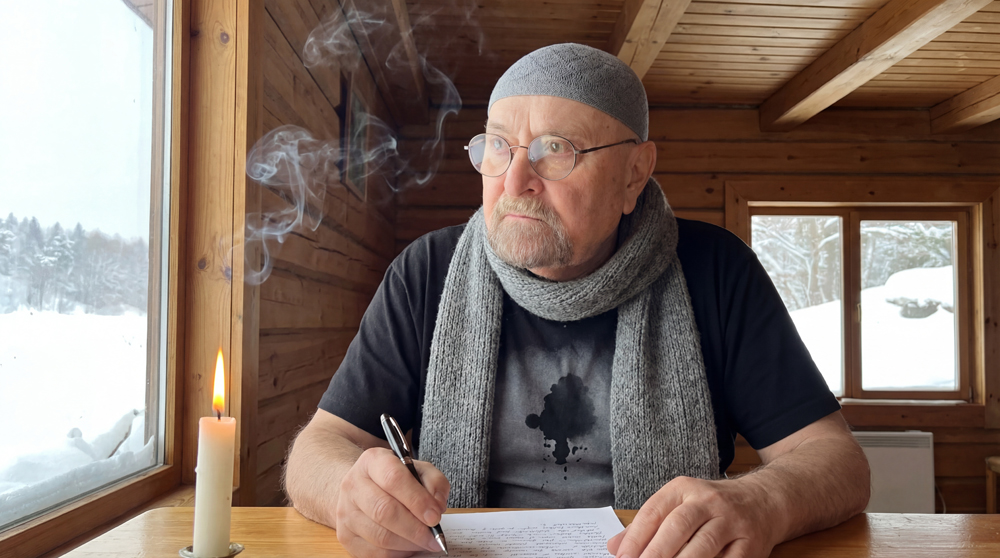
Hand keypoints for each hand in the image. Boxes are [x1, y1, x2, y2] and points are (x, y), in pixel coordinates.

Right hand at [335, 447, 449, 557]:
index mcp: (372, 461)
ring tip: (424, 542)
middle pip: (384, 511)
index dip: (417, 500)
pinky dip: (396, 554)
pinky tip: (408, 547)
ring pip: (380, 536)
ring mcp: (346, 512)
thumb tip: (436, 507)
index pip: (394, 479)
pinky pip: (374, 553)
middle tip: (434, 536)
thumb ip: (434, 482)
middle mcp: (353, 485)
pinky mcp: (345, 535)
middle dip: (415, 528)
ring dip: (408, 543)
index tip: (435, 516)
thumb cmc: (395, 480)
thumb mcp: (418, 469)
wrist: (362, 489)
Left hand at [607, 476, 779, 557]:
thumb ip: (648, 525)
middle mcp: (708, 501)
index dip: (636, 537)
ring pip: (703, 545)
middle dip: (655, 553)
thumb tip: (614, 547)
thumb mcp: (679, 505)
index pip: (654, 511)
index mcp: (684, 489)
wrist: (764, 499)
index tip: (622, 557)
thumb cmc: (712, 507)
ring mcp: (732, 522)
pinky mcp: (751, 543)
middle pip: (677, 527)